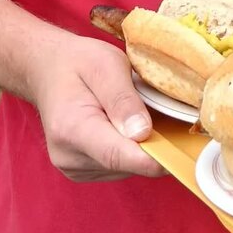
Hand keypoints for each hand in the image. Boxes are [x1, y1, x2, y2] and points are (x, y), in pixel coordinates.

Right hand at [27, 33, 166, 182]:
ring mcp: (73, 167)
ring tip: (140, 114)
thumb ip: (123, 100)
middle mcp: (69, 157)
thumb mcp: (106, 65)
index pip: (117, 155)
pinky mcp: (82, 170)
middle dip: (152, 144)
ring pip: (125, 167)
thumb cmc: (79, 62)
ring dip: (141, 146)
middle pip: (125, 163)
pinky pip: (118, 166)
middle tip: (167, 116)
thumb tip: (143, 133)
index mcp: (72, 128)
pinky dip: (130, 148)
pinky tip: (129, 125)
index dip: (153, 159)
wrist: (48, 69)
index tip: (183, 156)